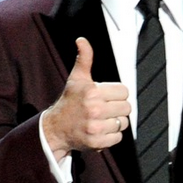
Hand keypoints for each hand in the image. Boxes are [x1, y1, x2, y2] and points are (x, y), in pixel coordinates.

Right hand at [42, 37, 130, 159]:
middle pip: (126, 108)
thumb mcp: (77, 78)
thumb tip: (81, 39)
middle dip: (118, 108)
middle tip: (106, 108)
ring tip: (103, 119)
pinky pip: (118, 138)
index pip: (124, 92)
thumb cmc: (70, 101)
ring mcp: (95, 127)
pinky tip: (101, 130)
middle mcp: (94, 109)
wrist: (55, 128)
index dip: (117, 94)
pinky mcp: (97, 142)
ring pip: (123, 123)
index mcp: (93, 92)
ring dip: (116, 122)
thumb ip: (84, 58)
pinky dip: (112, 136)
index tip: (107, 96)